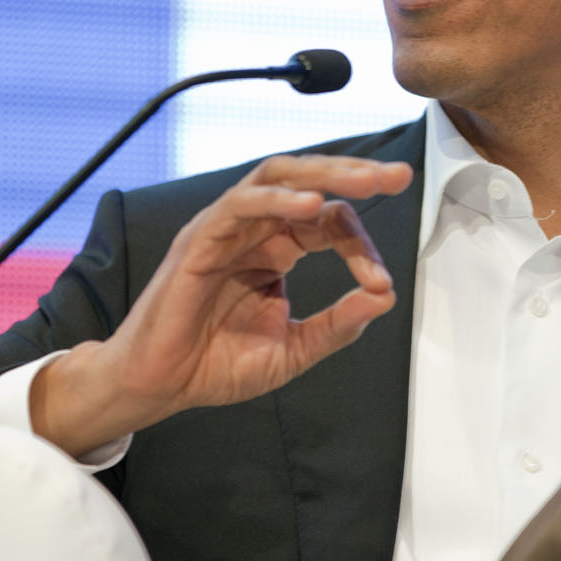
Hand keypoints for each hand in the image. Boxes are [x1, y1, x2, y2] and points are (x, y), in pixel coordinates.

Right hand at [32, 154, 412, 456]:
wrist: (162, 386)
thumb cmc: (215, 364)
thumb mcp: (293, 350)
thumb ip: (337, 325)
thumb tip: (383, 298)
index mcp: (277, 251)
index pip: (329, 224)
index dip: (361, 246)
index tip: (382, 281)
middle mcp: (254, 232)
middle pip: (309, 182)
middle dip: (356, 174)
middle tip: (398, 175)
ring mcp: (226, 230)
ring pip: (276, 178)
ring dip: (324, 174)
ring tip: (366, 178)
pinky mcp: (200, 240)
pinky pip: (239, 205)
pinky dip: (277, 200)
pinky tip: (310, 205)